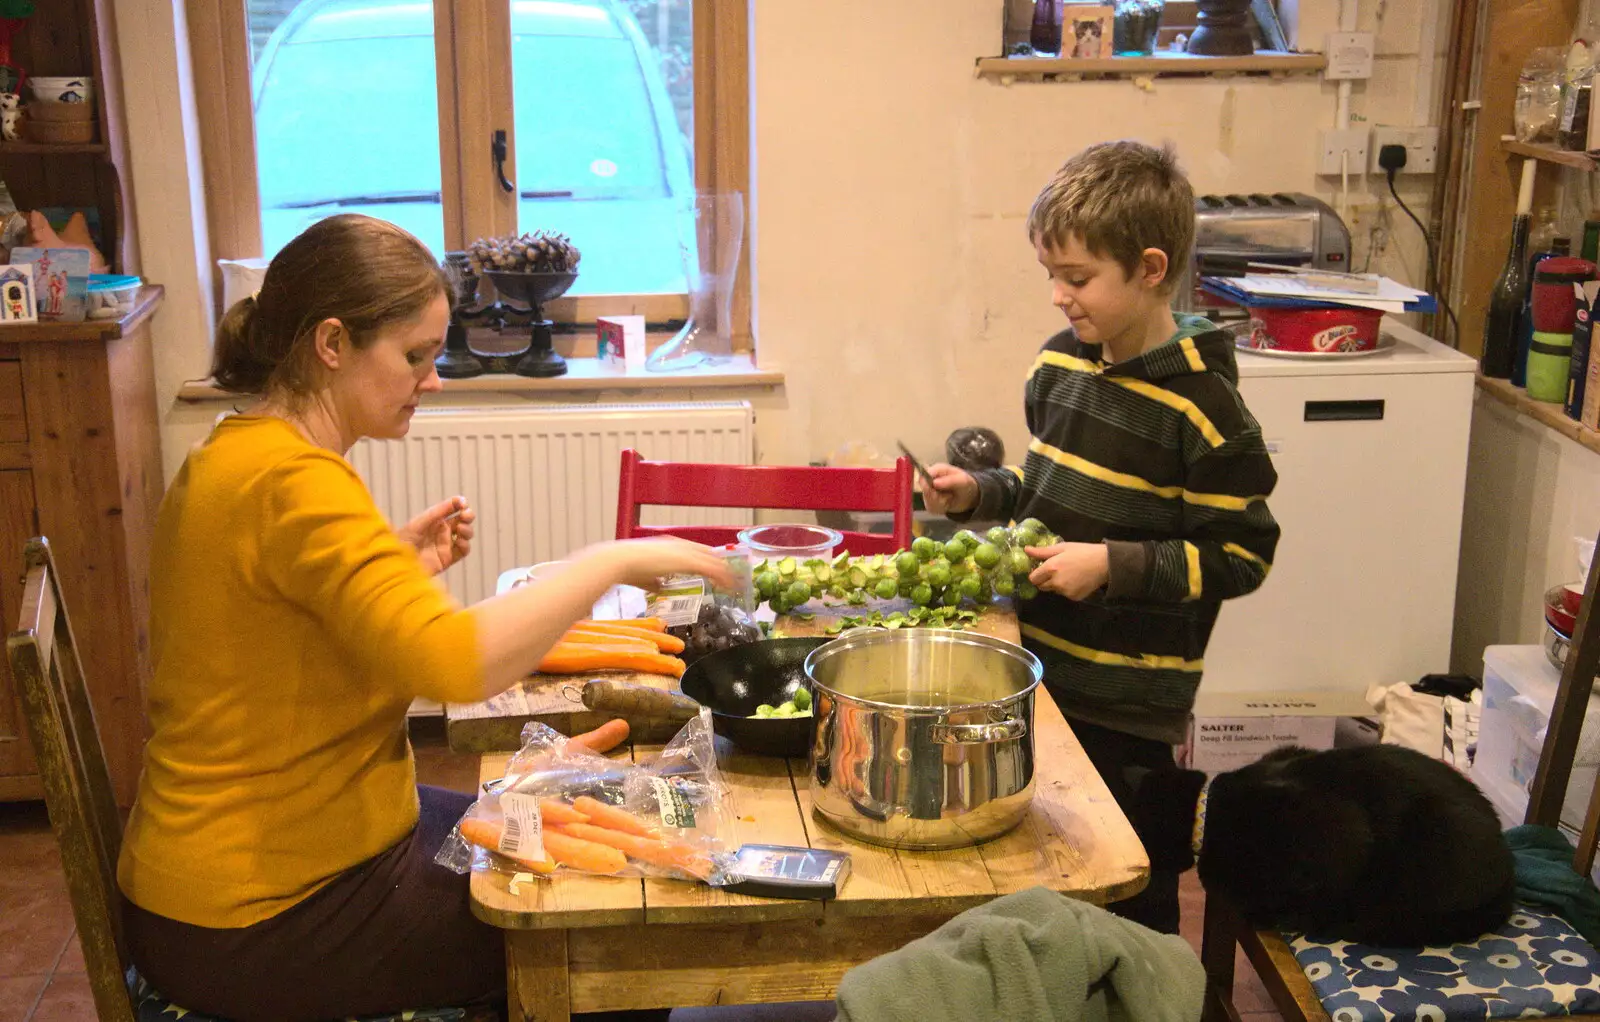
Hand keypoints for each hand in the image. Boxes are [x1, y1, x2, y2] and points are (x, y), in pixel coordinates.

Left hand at [399, 496, 474, 575]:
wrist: (396, 563)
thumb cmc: (403, 541)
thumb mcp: (419, 523)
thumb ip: (438, 512)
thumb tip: (459, 500)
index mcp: (434, 520)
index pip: (452, 508)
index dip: (459, 504)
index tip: (463, 503)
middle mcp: (441, 531)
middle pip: (462, 520)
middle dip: (468, 516)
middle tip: (466, 515)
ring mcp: (445, 545)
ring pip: (465, 535)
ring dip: (467, 530)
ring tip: (460, 529)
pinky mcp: (447, 559)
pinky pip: (462, 551)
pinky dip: (465, 545)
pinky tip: (460, 542)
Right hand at [583, 537, 735, 591]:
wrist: (620, 561)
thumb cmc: (627, 569)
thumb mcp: (645, 577)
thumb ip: (655, 582)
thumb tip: (660, 588)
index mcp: (672, 547)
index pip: (697, 551)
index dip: (711, 560)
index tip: (720, 570)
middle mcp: (681, 546)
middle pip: (710, 554)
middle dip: (724, 565)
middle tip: (736, 577)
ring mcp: (685, 552)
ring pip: (714, 561)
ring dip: (728, 573)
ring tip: (738, 584)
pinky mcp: (687, 561)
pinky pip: (711, 569)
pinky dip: (722, 578)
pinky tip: (729, 586)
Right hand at [920, 463, 978, 514]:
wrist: (969, 495)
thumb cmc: (966, 484)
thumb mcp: (962, 481)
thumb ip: (949, 481)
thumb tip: (934, 483)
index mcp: (936, 470)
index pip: (923, 477)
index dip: (927, 487)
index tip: (937, 494)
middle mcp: (929, 479)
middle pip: (924, 491)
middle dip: (937, 498)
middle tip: (949, 497)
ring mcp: (928, 491)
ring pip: (927, 501)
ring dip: (940, 504)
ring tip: (949, 499)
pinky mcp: (929, 501)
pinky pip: (931, 508)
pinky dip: (940, 509)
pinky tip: (947, 504)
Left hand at [1025, 542, 1109, 599]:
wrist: (1105, 563)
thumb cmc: (1083, 552)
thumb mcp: (1062, 548)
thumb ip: (1042, 552)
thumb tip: (1026, 550)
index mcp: (1051, 568)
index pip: (1033, 579)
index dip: (1036, 574)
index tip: (1043, 569)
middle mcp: (1056, 582)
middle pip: (1041, 586)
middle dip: (1045, 580)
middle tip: (1056, 571)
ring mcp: (1065, 592)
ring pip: (1054, 590)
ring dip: (1056, 585)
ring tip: (1069, 573)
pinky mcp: (1074, 597)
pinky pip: (1065, 594)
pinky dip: (1067, 589)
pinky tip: (1076, 580)